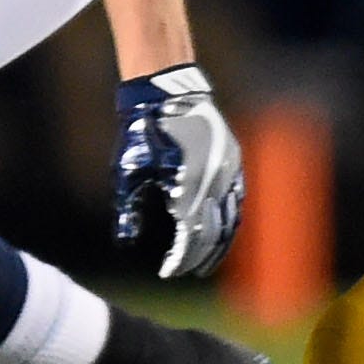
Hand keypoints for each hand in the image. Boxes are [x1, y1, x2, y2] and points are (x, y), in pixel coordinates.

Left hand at [114, 65, 242, 279]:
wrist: (167, 92)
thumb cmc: (142, 132)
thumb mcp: (128, 171)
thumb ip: (129, 209)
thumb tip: (126, 241)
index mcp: (187, 190)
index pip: (189, 238)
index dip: (179, 259)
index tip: (167, 271)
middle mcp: (213, 184)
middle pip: (213, 233)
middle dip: (200, 256)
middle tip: (187, 270)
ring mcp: (227, 172)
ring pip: (231, 219)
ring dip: (220, 243)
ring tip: (206, 260)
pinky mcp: (233, 160)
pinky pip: (237, 199)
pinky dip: (230, 219)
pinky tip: (221, 231)